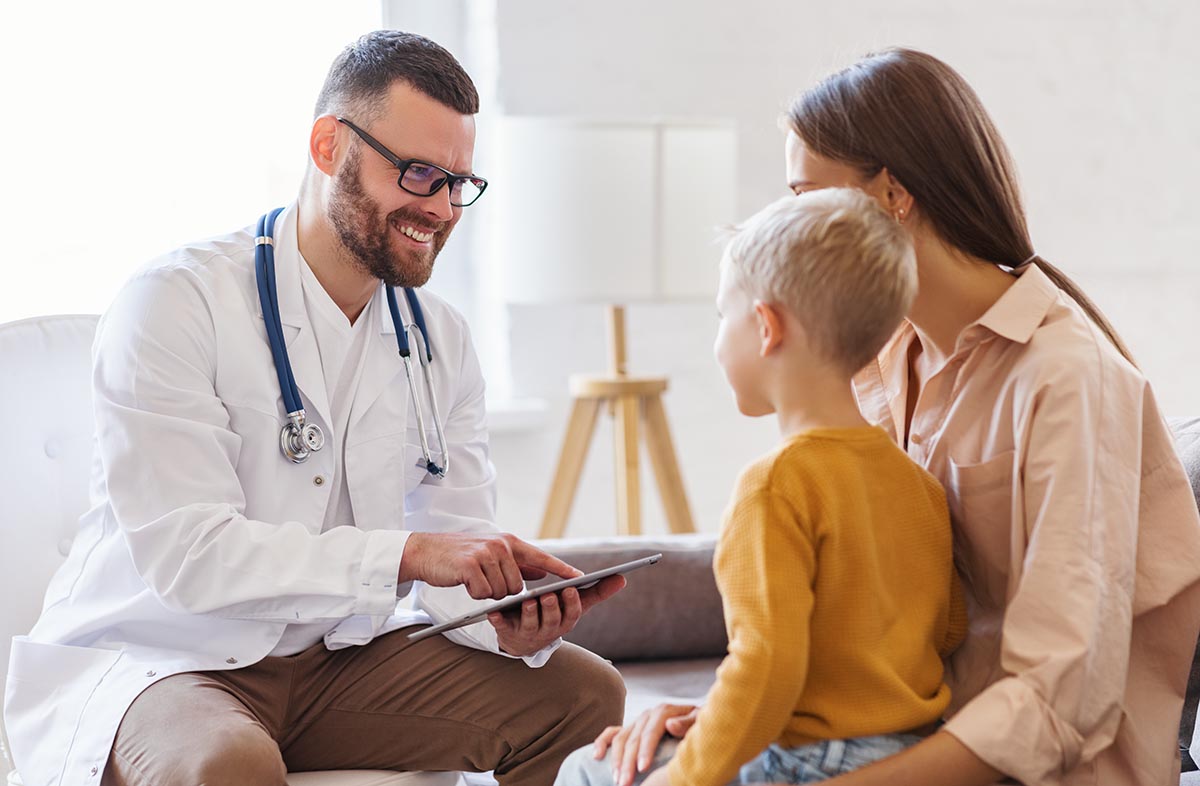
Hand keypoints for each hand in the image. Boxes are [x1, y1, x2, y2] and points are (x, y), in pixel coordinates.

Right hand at [399, 532, 579, 598]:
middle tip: (484, 580)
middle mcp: (501, 545)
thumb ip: (518, 564)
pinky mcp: (471, 566)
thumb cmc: (460, 557)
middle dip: (502, 591)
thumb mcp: (492, 555)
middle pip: (517, 587)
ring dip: (488, 593)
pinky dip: (475, 594)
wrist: (426, 552)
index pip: (541, 558)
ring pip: (501, 592)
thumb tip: (543, 573)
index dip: (562, 569)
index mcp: (509, 542)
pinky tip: (465, 582)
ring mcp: (486, 554)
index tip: (582, 577)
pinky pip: (484, 594)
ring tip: (474, 579)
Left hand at [488, 574, 625, 656]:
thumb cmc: (554, 615)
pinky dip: (498, 621)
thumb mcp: (575, 605)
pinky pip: (503, 629)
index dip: (571, 603)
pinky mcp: (508, 634)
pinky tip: (494, 612)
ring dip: (530, 613)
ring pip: (531, 625)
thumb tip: (623, 578)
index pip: (572, 614)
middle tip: (549, 595)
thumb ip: (598, 591)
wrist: (524, 639)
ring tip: (528, 600)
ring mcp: (528, 634)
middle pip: (552, 620)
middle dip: (551, 608)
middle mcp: (549, 631)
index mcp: (565, 621)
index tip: (570, 589)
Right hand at [593, 703, 699, 785]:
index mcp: (663, 711)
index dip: (645, 750)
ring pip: (620, 739)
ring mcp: (637, 721)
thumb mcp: (700, 721)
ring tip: (616, 780)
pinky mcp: (630, 728)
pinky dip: (601, 742)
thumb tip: (670, 724)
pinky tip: (596, 756)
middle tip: (624, 783)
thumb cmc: (701, 725)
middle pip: (632, 739)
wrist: (698, 720)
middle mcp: (647, 715)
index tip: (643, 769)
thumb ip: (688, 722)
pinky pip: (611, 733)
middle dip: (627, 763)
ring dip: (615, 760)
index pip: (650, 732)